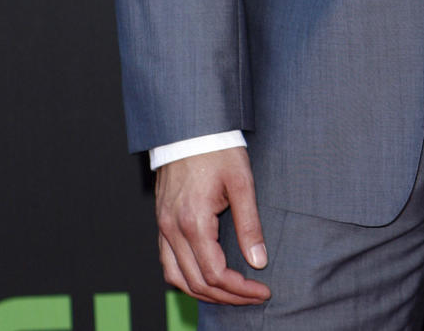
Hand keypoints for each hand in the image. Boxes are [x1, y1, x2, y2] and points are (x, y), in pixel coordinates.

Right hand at [155, 146, 270, 304]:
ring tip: (231, 293)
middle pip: (197, 282)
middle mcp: (172, 229)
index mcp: (193, 222)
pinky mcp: (161, 221)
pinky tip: (205, 276)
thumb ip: (250, 224)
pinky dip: (186, 277)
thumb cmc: (218, 149)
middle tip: (253, 296)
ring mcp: (163, 226)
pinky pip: (168, 262)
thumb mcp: (242, 182)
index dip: (241, 289)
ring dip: (204, 292)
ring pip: (177, 278)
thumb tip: (259, 261)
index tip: (263, 290)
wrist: (190, 127)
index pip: (216, 273)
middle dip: (228, 296)